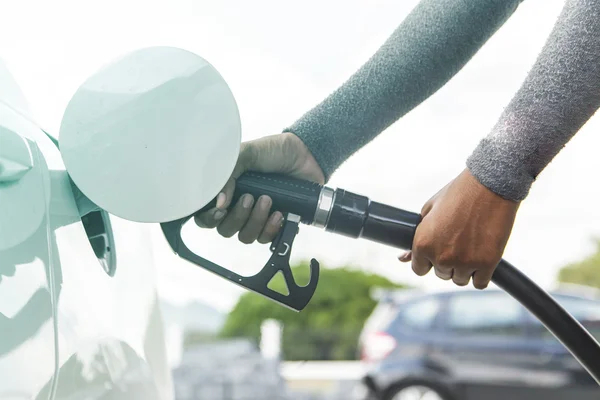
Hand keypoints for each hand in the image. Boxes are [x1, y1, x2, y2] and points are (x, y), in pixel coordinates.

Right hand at [194, 132, 324, 243]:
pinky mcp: (276, 222)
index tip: (221, 211)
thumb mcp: (246, 154)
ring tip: (268, 200)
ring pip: (246, 237)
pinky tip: (280, 213)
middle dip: (238, 217)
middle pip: (226, 230)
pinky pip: (267, 239)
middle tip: (250, 198)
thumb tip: (219, 202)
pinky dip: (272, 229)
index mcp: (227, 190)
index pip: (206, 215)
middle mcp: (238, 206)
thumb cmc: (274, 150)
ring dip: (256, 222)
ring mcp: (257, 216)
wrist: (306, 153)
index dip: (209, 219)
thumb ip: (227, 175)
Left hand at [399, 169, 519, 288]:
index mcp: (422, 243)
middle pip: (441, 274)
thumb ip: (417, 237)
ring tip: (471, 244)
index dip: (428, 260)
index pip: (419, 269)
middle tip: (458, 240)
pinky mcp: (487, 264)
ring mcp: (464, 262)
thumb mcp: (429, 210)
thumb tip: (402, 258)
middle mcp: (441, 256)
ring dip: (464, 268)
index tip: (438, 250)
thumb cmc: (458, 194)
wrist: (490, 184)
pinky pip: (479, 283)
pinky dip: (481, 274)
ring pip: (460, 279)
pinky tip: (482, 256)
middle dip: (447, 261)